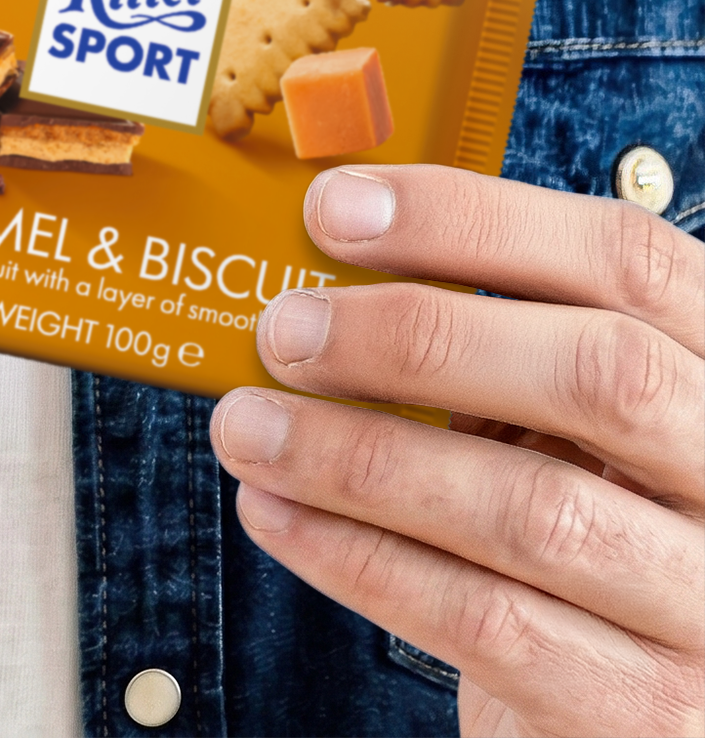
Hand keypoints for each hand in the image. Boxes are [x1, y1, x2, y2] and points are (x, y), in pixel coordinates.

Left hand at [210, 164, 702, 737]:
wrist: (625, 718)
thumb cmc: (577, 537)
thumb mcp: (560, 419)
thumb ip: (485, 341)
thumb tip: (316, 271)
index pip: (626, 258)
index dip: (474, 219)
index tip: (336, 209)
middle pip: (600, 375)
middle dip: (416, 338)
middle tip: (284, 331)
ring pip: (532, 509)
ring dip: (358, 457)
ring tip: (247, 428)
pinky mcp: (649, 716)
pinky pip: (488, 619)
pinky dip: (359, 557)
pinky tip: (278, 514)